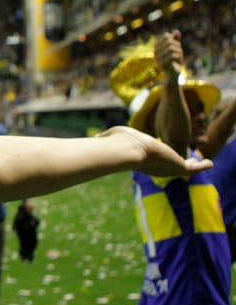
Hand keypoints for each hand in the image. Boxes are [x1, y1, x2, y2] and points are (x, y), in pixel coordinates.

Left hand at [98, 125, 212, 175]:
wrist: (127, 150)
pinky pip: (194, 168)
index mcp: (143, 161)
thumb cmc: (118, 142)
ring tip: (202, 163)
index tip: (162, 155)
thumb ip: (106, 138)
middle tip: (187, 162)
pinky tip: (210, 164)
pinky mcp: (178, 167)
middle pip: (170, 168)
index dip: (159, 160)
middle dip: (178, 165)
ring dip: (192, 166)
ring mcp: (168, 168)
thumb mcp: (113, 136)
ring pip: (183, 168)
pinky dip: (202, 166)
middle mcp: (157, 167)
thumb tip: (95, 138)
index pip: (153, 162)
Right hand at [154, 30, 183, 80]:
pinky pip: (172, 56)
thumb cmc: (174, 61)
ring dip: (179, 51)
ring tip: (180, 56)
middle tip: (180, 51)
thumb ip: (175, 40)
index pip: (166, 36)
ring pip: (171, 48)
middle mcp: (155, 52)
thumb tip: (176, 31)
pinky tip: (179, 60)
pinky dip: (178, 57)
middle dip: (177, 45)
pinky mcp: (163, 65)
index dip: (174, 39)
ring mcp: (158, 58)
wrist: (173, 74)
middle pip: (169, 42)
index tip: (177, 46)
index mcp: (157, 47)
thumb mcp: (176, 48)